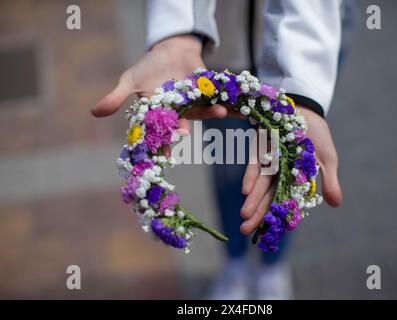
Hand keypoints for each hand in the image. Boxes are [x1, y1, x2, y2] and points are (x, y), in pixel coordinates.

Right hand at [91, 35, 229, 134]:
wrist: (171, 50)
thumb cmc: (148, 68)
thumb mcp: (130, 80)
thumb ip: (117, 97)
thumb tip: (94, 112)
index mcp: (159, 113)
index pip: (156, 131)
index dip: (158, 142)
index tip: (159, 154)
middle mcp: (178, 113)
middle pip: (180, 123)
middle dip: (183, 128)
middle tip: (183, 132)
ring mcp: (194, 103)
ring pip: (202, 111)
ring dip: (211, 112)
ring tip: (219, 112)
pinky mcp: (207, 92)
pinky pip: (218, 99)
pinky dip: (229, 103)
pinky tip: (239, 108)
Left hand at [239, 107, 342, 234]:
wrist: (306, 108)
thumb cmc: (317, 135)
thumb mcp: (327, 159)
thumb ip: (329, 180)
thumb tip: (336, 204)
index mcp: (295, 179)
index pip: (286, 202)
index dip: (278, 217)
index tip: (270, 234)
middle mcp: (279, 173)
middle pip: (268, 197)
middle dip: (258, 214)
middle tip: (245, 231)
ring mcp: (269, 161)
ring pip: (260, 184)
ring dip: (252, 200)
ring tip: (244, 216)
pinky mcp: (261, 147)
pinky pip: (256, 163)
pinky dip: (251, 175)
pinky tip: (246, 190)